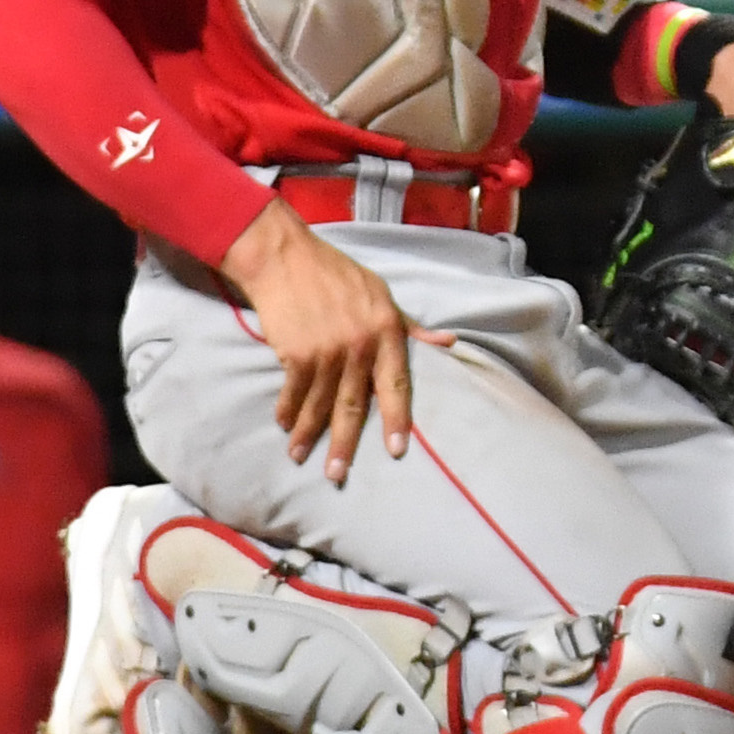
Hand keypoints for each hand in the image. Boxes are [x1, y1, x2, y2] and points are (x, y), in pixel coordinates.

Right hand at [220, 205, 451, 482]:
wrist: (287, 258)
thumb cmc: (337, 276)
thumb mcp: (381, 295)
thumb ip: (411, 326)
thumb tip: (448, 342)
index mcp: (387, 331)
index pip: (398, 384)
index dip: (398, 419)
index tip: (398, 450)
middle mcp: (360, 345)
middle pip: (355, 405)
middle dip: (345, 444)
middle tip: (339, 475)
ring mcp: (327, 351)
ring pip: (320, 404)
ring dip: (308, 435)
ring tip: (301, 458)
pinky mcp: (296, 353)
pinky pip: (294, 392)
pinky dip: (288, 411)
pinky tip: (285, 426)